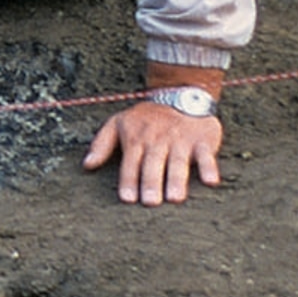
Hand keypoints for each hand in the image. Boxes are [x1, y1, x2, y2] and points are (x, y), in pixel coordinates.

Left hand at [82, 100, 222, 206]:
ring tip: (175, 198)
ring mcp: (180, 140)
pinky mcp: (202, 140)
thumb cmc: (146, 117)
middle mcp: (158, 140)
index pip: (131, 163)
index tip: (127, 198)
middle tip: (150, 201)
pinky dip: (209, 167)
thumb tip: (86, 165)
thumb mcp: (118, 123)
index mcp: (137, 139)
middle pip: (154, 164)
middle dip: (151, 182)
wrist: (180, 94)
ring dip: (177, 179)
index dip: (129, 180)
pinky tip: (210, 181)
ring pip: (178, 161)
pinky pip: (206, 154)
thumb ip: (101, 144)